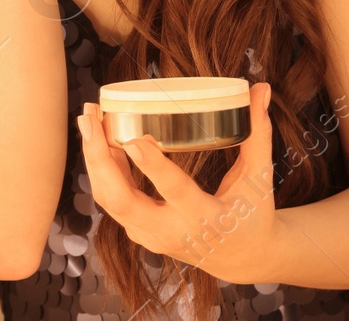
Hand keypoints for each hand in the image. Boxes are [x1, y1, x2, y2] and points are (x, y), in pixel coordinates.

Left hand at [77, 82, 277, 284]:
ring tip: (88, 118)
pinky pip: (111, 199)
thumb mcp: (259, 178)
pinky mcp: (138, 232)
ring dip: (93, 158)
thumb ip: (257, 133)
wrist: (240, 258)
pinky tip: (98, 136)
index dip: (154, 168)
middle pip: (122, 200)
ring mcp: (150, 236)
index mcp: (205, 219)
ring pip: (108, 199)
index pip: (175, 192)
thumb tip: (260, 89)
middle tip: (89, 117)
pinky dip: (102, 168)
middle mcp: (171, 232)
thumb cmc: (252, 213)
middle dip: (99, 158)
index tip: (134, 140)